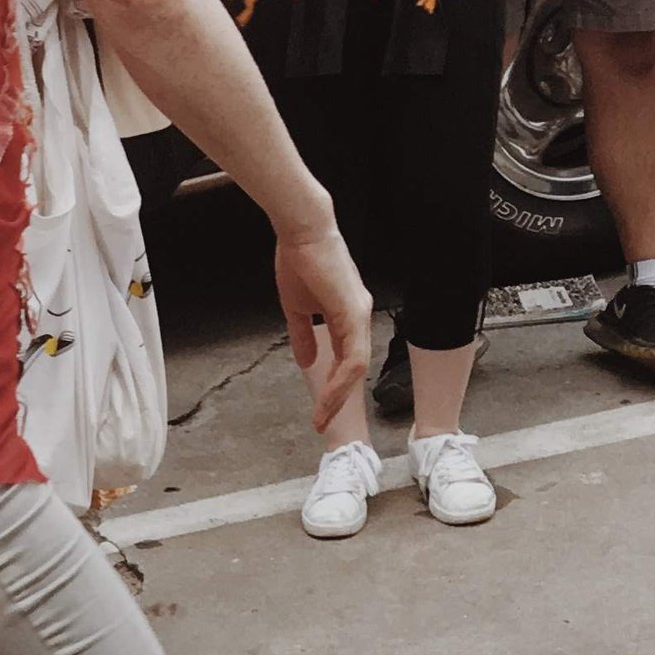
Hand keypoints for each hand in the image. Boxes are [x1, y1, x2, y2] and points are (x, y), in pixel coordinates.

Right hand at [273, 212, 370, 436]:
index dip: (332, 386)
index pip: (345, 358)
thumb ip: (303, 336)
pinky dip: (341, 379)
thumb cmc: (298, 261)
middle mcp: (358, 315)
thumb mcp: (297, 309)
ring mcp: (358, 314)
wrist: (301, 232)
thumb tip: (306, 361)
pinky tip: (327, 395)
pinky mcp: (353, 313)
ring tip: (321, 416)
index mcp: (346, 314)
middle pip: (354, 368)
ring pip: (356, 368)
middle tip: (320, 422)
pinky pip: (353, 357)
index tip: (317, 409)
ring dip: (338, 396)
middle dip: (337, 399)